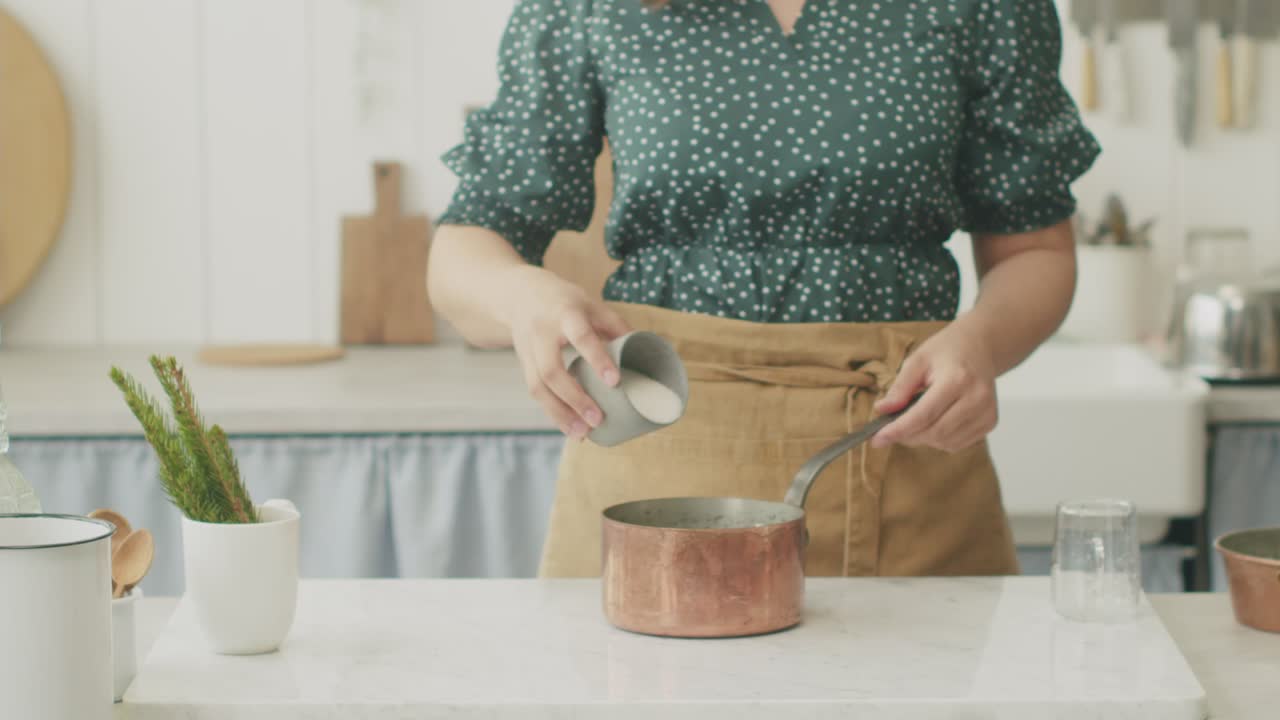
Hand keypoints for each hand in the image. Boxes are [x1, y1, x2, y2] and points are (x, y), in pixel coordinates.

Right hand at [502, 267, 631, 439]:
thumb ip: (615, 326)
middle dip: (574, 398)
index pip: (580, 337)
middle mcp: (542, 333)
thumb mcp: (591, 303)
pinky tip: (569, 428)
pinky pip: (535, 392)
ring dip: (560, 413)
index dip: (597, 358)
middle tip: (597, 419)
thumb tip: (643, 352)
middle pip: (552, 370)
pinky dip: (552, 412)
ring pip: (538, 387)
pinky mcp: (523, 364)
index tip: (615, 382)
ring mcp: (529, 350)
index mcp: (566, 313)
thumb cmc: (565, 301)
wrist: (520, 294)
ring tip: (582, 434)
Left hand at [870, 322, 997, 451]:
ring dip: (922, 439)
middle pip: (935, 433)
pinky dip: (939, 440)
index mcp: (957, 379)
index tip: (877, 439)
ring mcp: (986, 413)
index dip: (898, 430)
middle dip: (907, 436)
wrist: (980, 347)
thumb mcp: (917, 360)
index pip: (923, 415)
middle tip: (889, 431)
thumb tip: (881, 410)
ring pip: (945, 443)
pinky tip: (933, 422)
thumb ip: (900, 387)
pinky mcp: (990, 422)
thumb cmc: (947, 352)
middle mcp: (976, 398)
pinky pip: (957, 444)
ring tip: (913, 421)